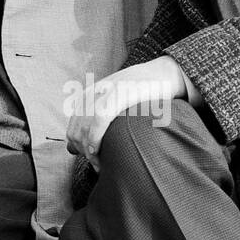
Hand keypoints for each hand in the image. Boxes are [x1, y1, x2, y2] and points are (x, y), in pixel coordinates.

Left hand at [65, 57, 185, 170]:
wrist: (166, 73)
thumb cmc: (146, 94)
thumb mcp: (119, 101)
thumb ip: (102, 117)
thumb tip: (82, 145)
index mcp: (92, 93)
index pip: (73, 124)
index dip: (76, 145)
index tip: (89, 158)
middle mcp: (95, 92)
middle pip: (75, 129)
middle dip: (83, 151)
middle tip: (97, 166)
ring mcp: (106, 92)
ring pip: (84, 127)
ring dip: (89, 151)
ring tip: (100, 165)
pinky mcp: (119, 94)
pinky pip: (99, 119)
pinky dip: (95, 138)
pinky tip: (98, 151)